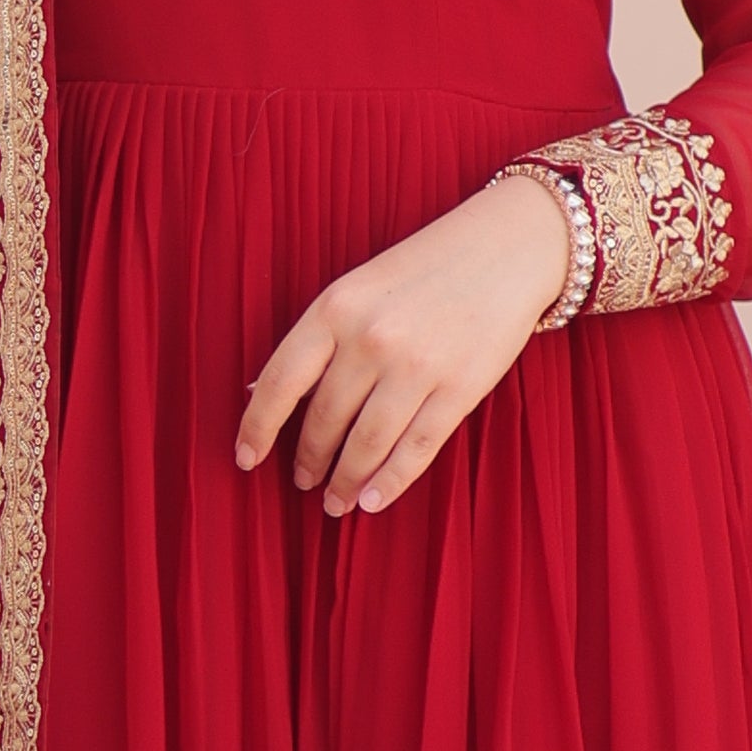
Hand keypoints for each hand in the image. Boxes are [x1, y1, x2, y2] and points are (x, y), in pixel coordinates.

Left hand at [235, 175, 574, 516]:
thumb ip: (316, 340)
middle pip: (324, 420)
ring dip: (345, 481)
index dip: (257, 428)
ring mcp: (416, 366)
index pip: (280, 382)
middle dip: (309, 460)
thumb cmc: (423, 270)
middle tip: (303, 482)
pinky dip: (390, 482)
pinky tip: (373, 501)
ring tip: (336, 502)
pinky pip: (415, 448)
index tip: (246, 458)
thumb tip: (260, 392)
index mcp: (335, 308)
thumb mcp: (356, 289)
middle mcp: (370, 339)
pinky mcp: (459, 389)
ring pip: (365, 443)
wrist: (505, 248)